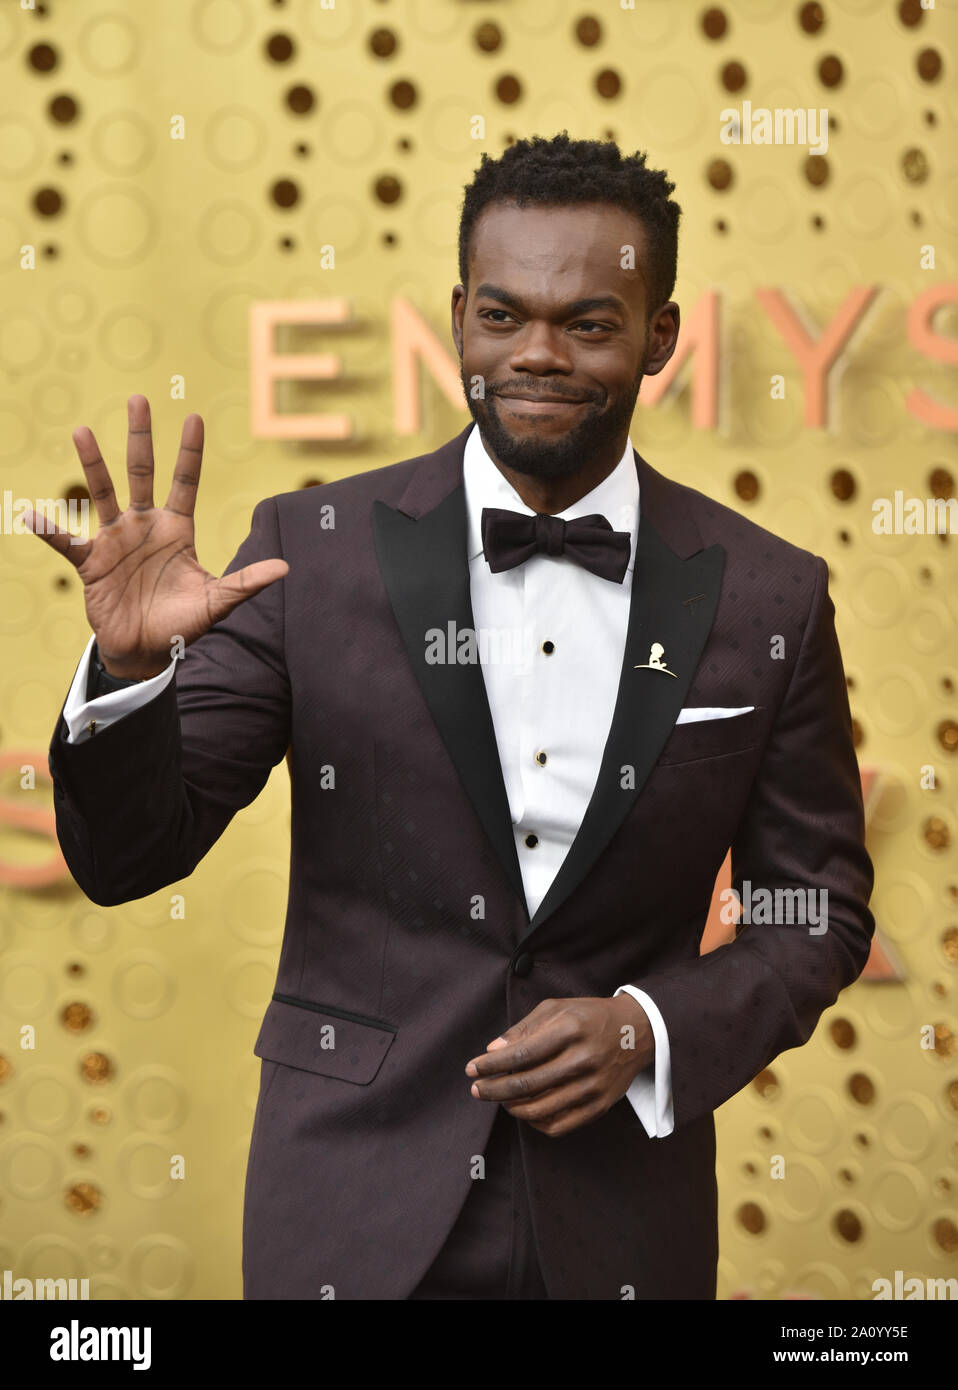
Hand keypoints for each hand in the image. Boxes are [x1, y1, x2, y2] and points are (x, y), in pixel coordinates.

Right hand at [24, 394, 288, 678]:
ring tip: (81, 431)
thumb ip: (246, 582)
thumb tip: (286, 568)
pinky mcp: (91, 563)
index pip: (185, 482)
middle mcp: (145, 526)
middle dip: (140, 437)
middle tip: (138, 399)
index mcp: (176, 530)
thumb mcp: (217, 601)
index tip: (194, 417)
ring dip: (92, 464)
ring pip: (103, 493)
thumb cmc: (182, 623)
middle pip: (142, 472)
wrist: (148, 651)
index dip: (189, 452)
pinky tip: (31, 513)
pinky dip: (51, 530)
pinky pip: (67, 542)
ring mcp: (116, 540)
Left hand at [465, 995, 654, 1138]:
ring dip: (512, 1107)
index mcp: (569, 1029)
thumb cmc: (589, 1016)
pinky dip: (536, 1122)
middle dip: (494, 1089)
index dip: (491, 1064)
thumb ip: (523, 1028)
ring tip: (500, 1099)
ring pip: (540, 1109)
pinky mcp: (599, 1106)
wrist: (636, 1032)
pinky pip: (559, 1125)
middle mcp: (582, 1059)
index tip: (472, 1069)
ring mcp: (592, 1086)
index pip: (520, 1053)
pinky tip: (525, 1111)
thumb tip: (493, 1050)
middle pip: (527, 1084)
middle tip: (476, 1089)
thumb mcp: (557, 1009)